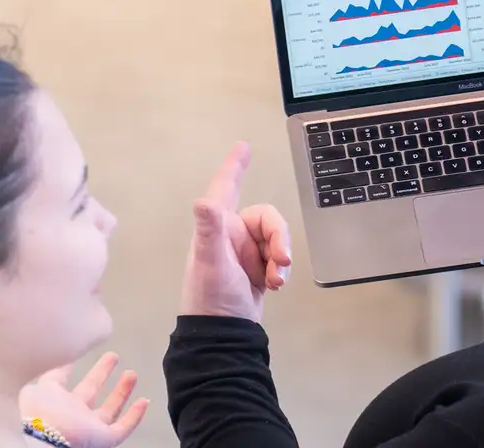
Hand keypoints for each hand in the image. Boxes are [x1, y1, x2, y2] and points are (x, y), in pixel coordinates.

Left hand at [19, 352, 148, 447]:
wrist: (43, 441)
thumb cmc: (36, 412)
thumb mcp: (36, 385)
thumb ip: (47, 370)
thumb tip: (57, 354)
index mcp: (50, 401)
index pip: (59, 382)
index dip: (67, 368)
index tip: (75, 353)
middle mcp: (70, 414)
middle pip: (89, 392)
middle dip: (101, 373)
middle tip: (113, 355)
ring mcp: (87, 427)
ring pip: (109, 410)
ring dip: (122, 392)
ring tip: (132, 372)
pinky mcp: (103, 440)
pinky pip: (123, 429)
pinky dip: (135, 417)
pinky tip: (144, 400)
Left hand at [179, 142, 291, 322]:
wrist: (224, 337)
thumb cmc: (210, 300)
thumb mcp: (210, 264)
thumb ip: (209, 231)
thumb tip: (203, 202)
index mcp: (217, 228)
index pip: (226, 189)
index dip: (234, 167)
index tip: (243, 147)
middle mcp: (230, 236)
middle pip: (266, 218)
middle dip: (279, 237)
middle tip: (281, 262)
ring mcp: (245, 253)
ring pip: (276, 238)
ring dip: (281, 256)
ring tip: (275, 279)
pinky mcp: (257, 269)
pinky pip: (278, 257)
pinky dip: (280, 269)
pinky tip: (274, 285)